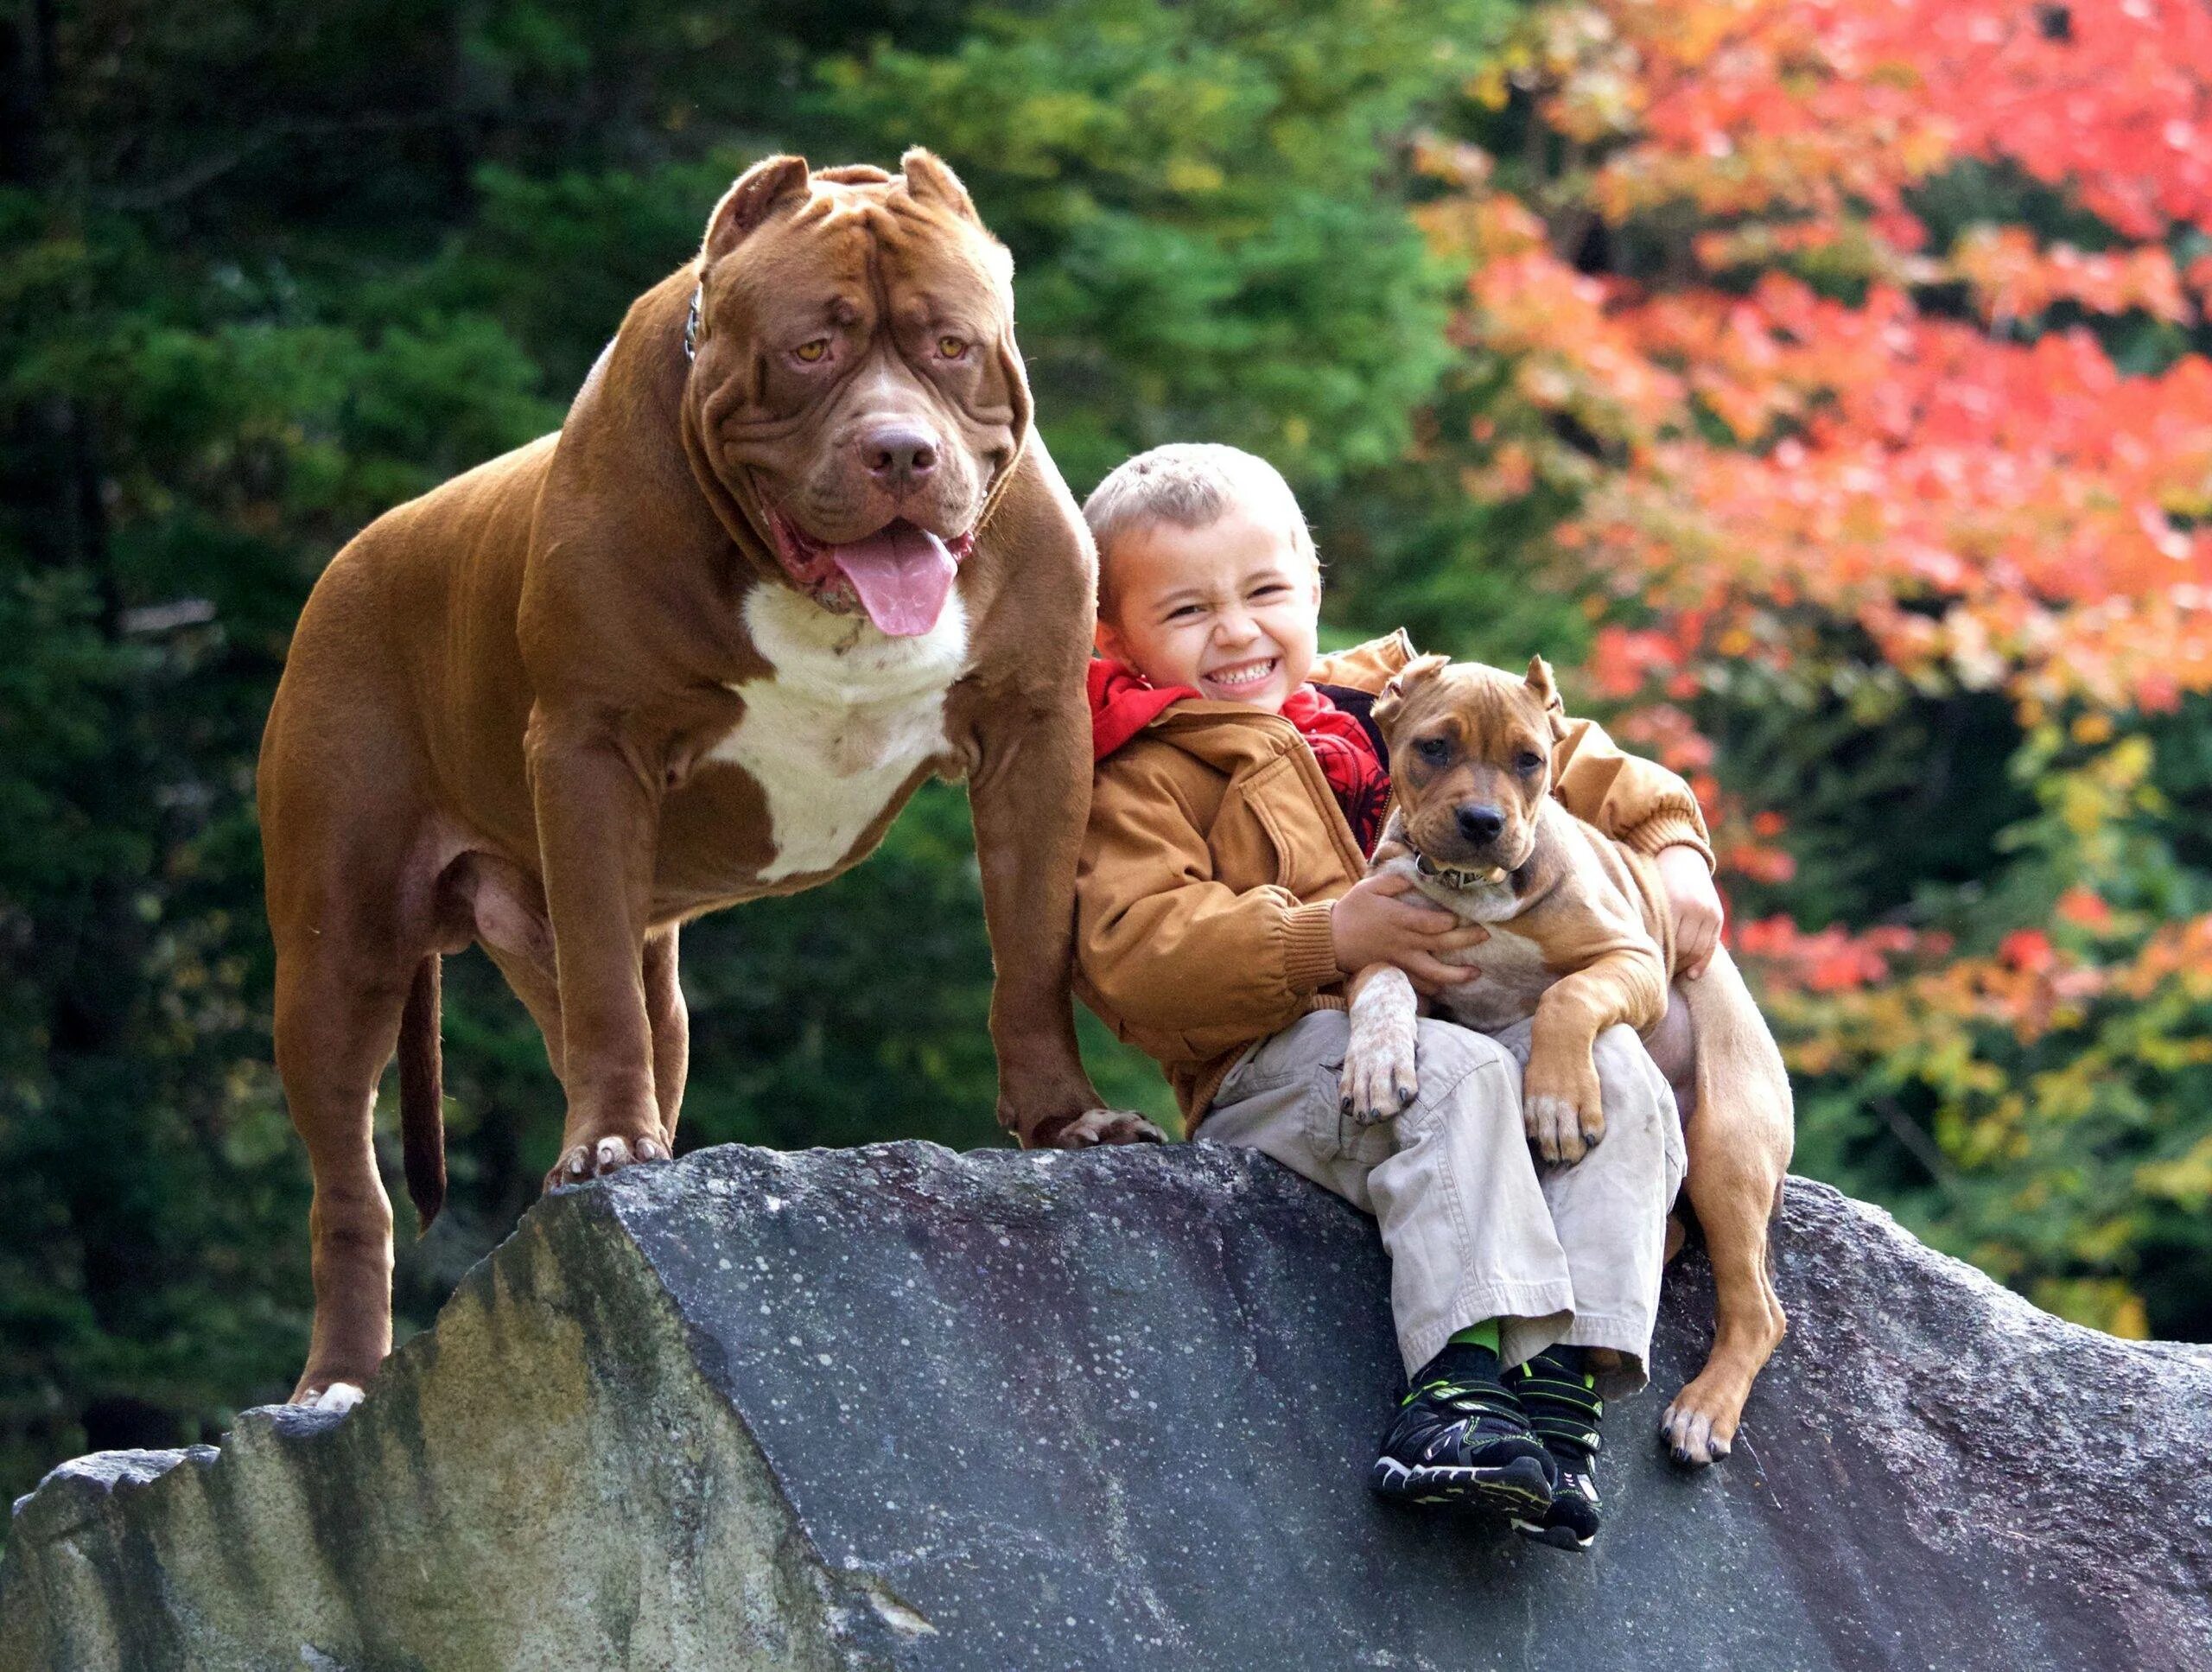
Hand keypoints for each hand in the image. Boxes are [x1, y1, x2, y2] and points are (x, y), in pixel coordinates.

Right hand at [1332, 872, 1489, 995]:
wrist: (1329, 941)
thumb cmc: (1351, 911)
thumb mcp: (1370, 888)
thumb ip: (1396, 881)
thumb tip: (1419, 876)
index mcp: (1399, 919)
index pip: (1433, 923)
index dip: (1452, 921)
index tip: (1463, 916)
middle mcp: (1404, 943)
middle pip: (1441, 945)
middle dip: (1466, 940)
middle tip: (1485, 935)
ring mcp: (1400, 962)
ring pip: (1433, 974)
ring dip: (1456, 975)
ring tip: (1475, 973)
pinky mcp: (1395, 974)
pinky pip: (1418, 986)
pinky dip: (1434, 989)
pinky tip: (1447, 986)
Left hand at [1657, 844, 1722, 977]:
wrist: (1681, 856)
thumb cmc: (1655, 879)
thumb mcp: (1649, 896)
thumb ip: (1649, 921)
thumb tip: (1642, 956)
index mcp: (1672, 901)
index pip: (1665, 942)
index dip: (1656, 958)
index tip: (1644, 969)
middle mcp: (1694, 907)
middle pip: (1683, 948)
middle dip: (1671, 963)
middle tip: (1656, 974)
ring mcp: (1708, 911)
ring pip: (1697, 950)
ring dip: (1685, 965)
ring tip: (1670, 972)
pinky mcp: (1717, 915)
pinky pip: (1711, 946)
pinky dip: (1702, 963)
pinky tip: (1692, 975)